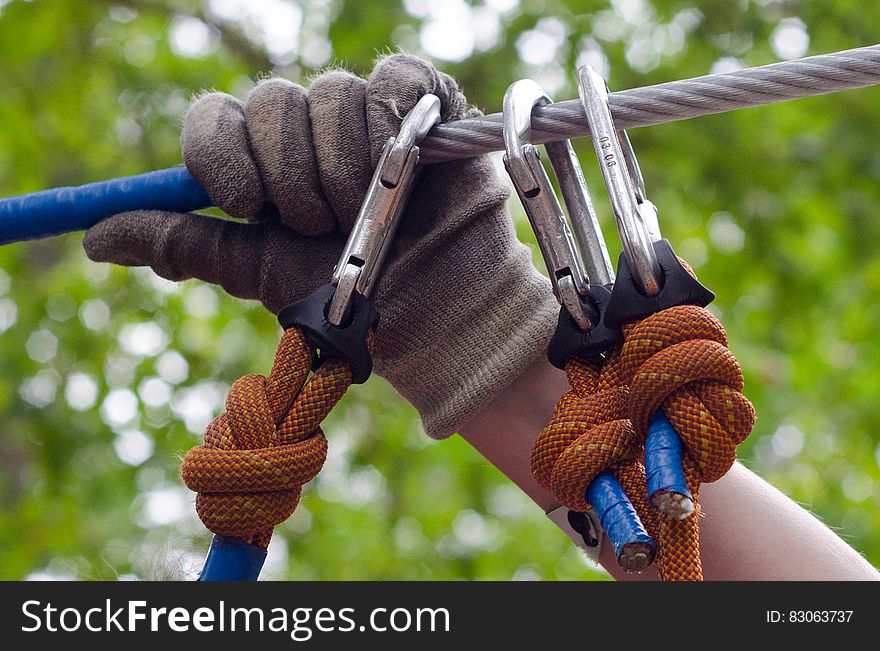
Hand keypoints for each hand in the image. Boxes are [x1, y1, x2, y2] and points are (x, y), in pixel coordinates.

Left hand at [83, 54, 557, 438]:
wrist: (431, 311)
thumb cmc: (347, 298)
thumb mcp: (254, 271)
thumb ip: (182, 244)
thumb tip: (95, 239)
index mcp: (262, 164)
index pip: (214, 119)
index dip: (221, 156)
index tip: (245, 204)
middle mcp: (306, 131)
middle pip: (269, 103)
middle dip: (291, 175)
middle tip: (320, 224)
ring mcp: (363, 113)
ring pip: (329, 94)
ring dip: (346, 169)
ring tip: (375, 216)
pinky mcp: (422, 102)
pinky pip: (390, 81)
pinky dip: (393, 125)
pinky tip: (407, 167)